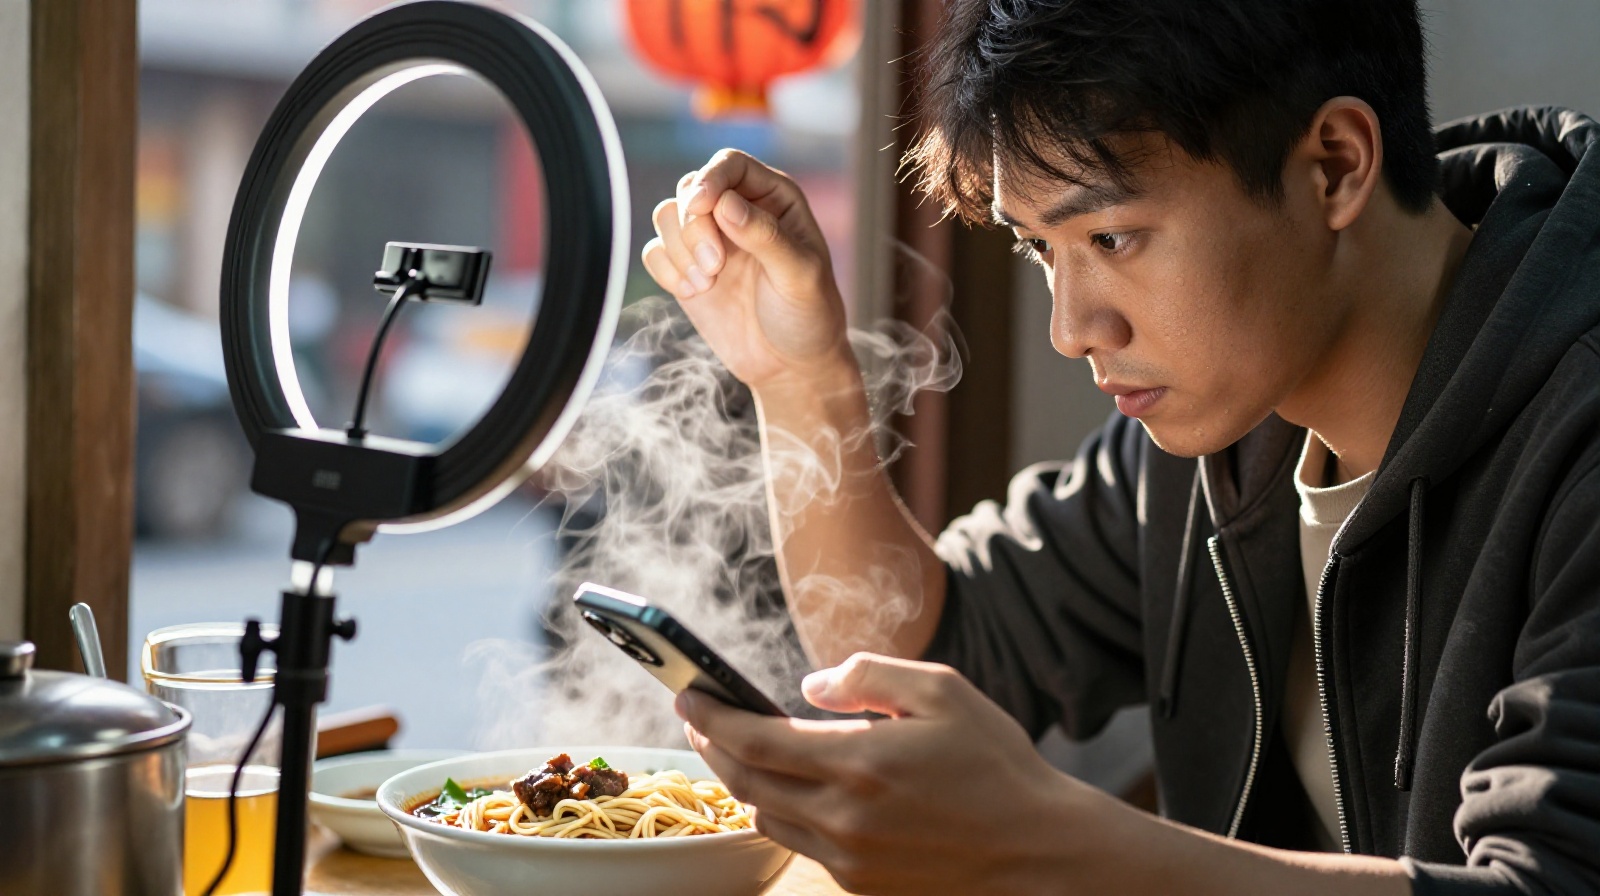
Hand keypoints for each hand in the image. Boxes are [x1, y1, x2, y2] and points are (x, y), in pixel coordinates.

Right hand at [642, 149, 851, 392]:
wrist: (790, 365)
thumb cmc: (809, 314)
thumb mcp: (800, 275)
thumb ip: (766, 236)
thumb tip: (725, 204)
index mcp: (774, 198)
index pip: (730, 165)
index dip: (710, 178)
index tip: (700, 206)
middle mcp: (737, 210)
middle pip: (691, 188)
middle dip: (694, 226)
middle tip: (714, 267)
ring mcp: (709, 239)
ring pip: (667, 215)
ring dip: (679, 249)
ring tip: (706, 283)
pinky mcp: (686, 268)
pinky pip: (655, 251)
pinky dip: (666, 270)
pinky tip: (694, 293)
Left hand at [675, 653, 1121, 894]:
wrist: (1037, 852)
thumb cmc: (995, 764)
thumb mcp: (942, 692)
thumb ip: (868, 676)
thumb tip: (808, 686)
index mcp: (860, 761)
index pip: (754, 739)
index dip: (710, 716)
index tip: (687, 693)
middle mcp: (844, 816)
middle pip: (745, 781)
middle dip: (711, 744)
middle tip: (697, 716)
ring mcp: (849, 857)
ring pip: (765, 817)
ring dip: (740, 780)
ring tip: (734, 747)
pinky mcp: (860, 883)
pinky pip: (799, 843)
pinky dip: (778, 811)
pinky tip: (786, 787)